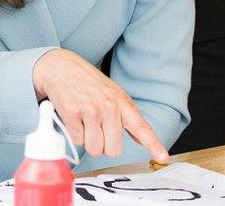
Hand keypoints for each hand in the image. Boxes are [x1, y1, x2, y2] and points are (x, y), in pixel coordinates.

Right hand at [32, 48, 168, 161]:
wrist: (61, 67)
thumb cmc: (89, 83)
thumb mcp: (114, 94)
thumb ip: (128, 117)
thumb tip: (142, 139)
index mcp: (123, 102)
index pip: (141, 127)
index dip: (153, 144)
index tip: (162, 157)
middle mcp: (109, 106)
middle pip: (113, 149)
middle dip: (103, 145)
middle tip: (96, 129)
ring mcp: (90, 109)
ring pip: (94, 148)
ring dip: (88, 141)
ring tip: (84, 122)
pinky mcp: (71, 112)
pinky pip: (77, 140)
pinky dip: (74, 134)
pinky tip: (74, 118)